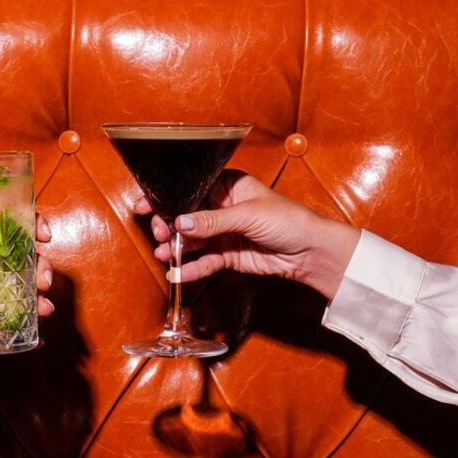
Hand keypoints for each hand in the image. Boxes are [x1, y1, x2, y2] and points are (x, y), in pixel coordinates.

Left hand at [0, 214, 54, 329]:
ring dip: (40, 296)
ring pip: (27, 285)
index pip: (11, 223)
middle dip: (42, 267)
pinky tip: (37, 336)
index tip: (43, 236)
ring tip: (44, 309)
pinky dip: (28, 324)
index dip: (32, 224)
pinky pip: (16, 314)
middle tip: (44, 283)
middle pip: (27, 256)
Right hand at [135, 170, 359, 299]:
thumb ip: (212, 220)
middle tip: (159, 234)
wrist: (312, 252)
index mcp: (228, 186)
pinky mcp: (229, 255)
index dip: (167, 197)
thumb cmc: (289, 220)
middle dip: (168, 225)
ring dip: (175, 247)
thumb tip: (180, 222)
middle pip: (186, 215)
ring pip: (192, 239)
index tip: (145, 204)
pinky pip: (204, 260)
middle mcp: (223, 208)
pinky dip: (190, 266)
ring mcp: (224, 232)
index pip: (191, 189)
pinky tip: (177, 271)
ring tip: (162, 253)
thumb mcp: (248, 215)